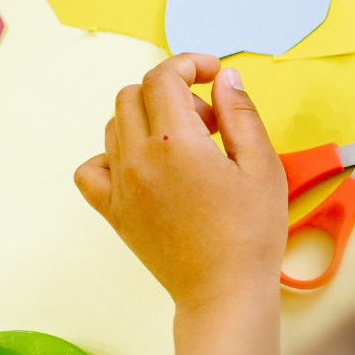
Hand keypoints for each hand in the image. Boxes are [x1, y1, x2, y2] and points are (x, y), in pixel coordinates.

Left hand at [74, 55, 285, 310]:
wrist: (224, 290)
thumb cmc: (250, 233)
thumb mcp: (262, 164)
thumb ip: (240, 113)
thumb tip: (224, 78)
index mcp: (175, 141)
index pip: (163, 76)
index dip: (189, 64)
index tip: (212, 73)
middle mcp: (138, 158)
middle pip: (134, 94)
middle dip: (171, 91)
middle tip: (208, 118)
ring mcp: (120, 186)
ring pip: (115, 124)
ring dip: (148, 119)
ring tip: (186, 145)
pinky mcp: (113, 211)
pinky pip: (91, 168)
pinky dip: (113, 155)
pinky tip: (145, 166)